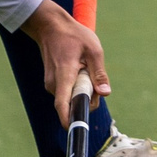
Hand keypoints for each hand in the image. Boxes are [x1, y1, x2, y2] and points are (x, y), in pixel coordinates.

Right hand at [21, 0, 109, 125]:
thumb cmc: (73, 35)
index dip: (69, 120)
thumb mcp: (93, 50)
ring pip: (71, 98)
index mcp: (64, 75)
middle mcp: (54, 84)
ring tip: (85, 68)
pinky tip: (78, 69)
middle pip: (73, 104)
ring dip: (83, 90)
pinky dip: (76, 86)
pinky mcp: (52, 84)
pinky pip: (68, 92)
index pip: (63, 105)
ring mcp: (51, 84)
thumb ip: (99, 73)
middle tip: (94, 78)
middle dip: (88, 98)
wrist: (50, 26)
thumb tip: (105, 93)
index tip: (76, 129)